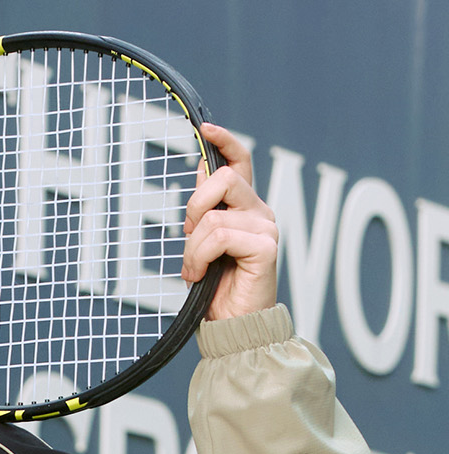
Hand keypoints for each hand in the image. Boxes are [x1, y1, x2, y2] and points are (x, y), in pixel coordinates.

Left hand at [181, 124, 277, 320]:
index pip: (240, 162)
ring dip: (192, 246)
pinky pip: (219, 237)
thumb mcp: (203, 244)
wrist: (233, 326)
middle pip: (223, 179)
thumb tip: (200, 169)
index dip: (225, 142)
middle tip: (188, 236)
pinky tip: (201, 275)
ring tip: (194, 269)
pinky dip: (200, 257)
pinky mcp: (265, 246)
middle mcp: (259, 212)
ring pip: (213, 215)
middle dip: (194, 206)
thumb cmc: (218, 290)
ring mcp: (265, 227)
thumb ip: (206, 209)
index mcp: (245, 208)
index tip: (205, 128)